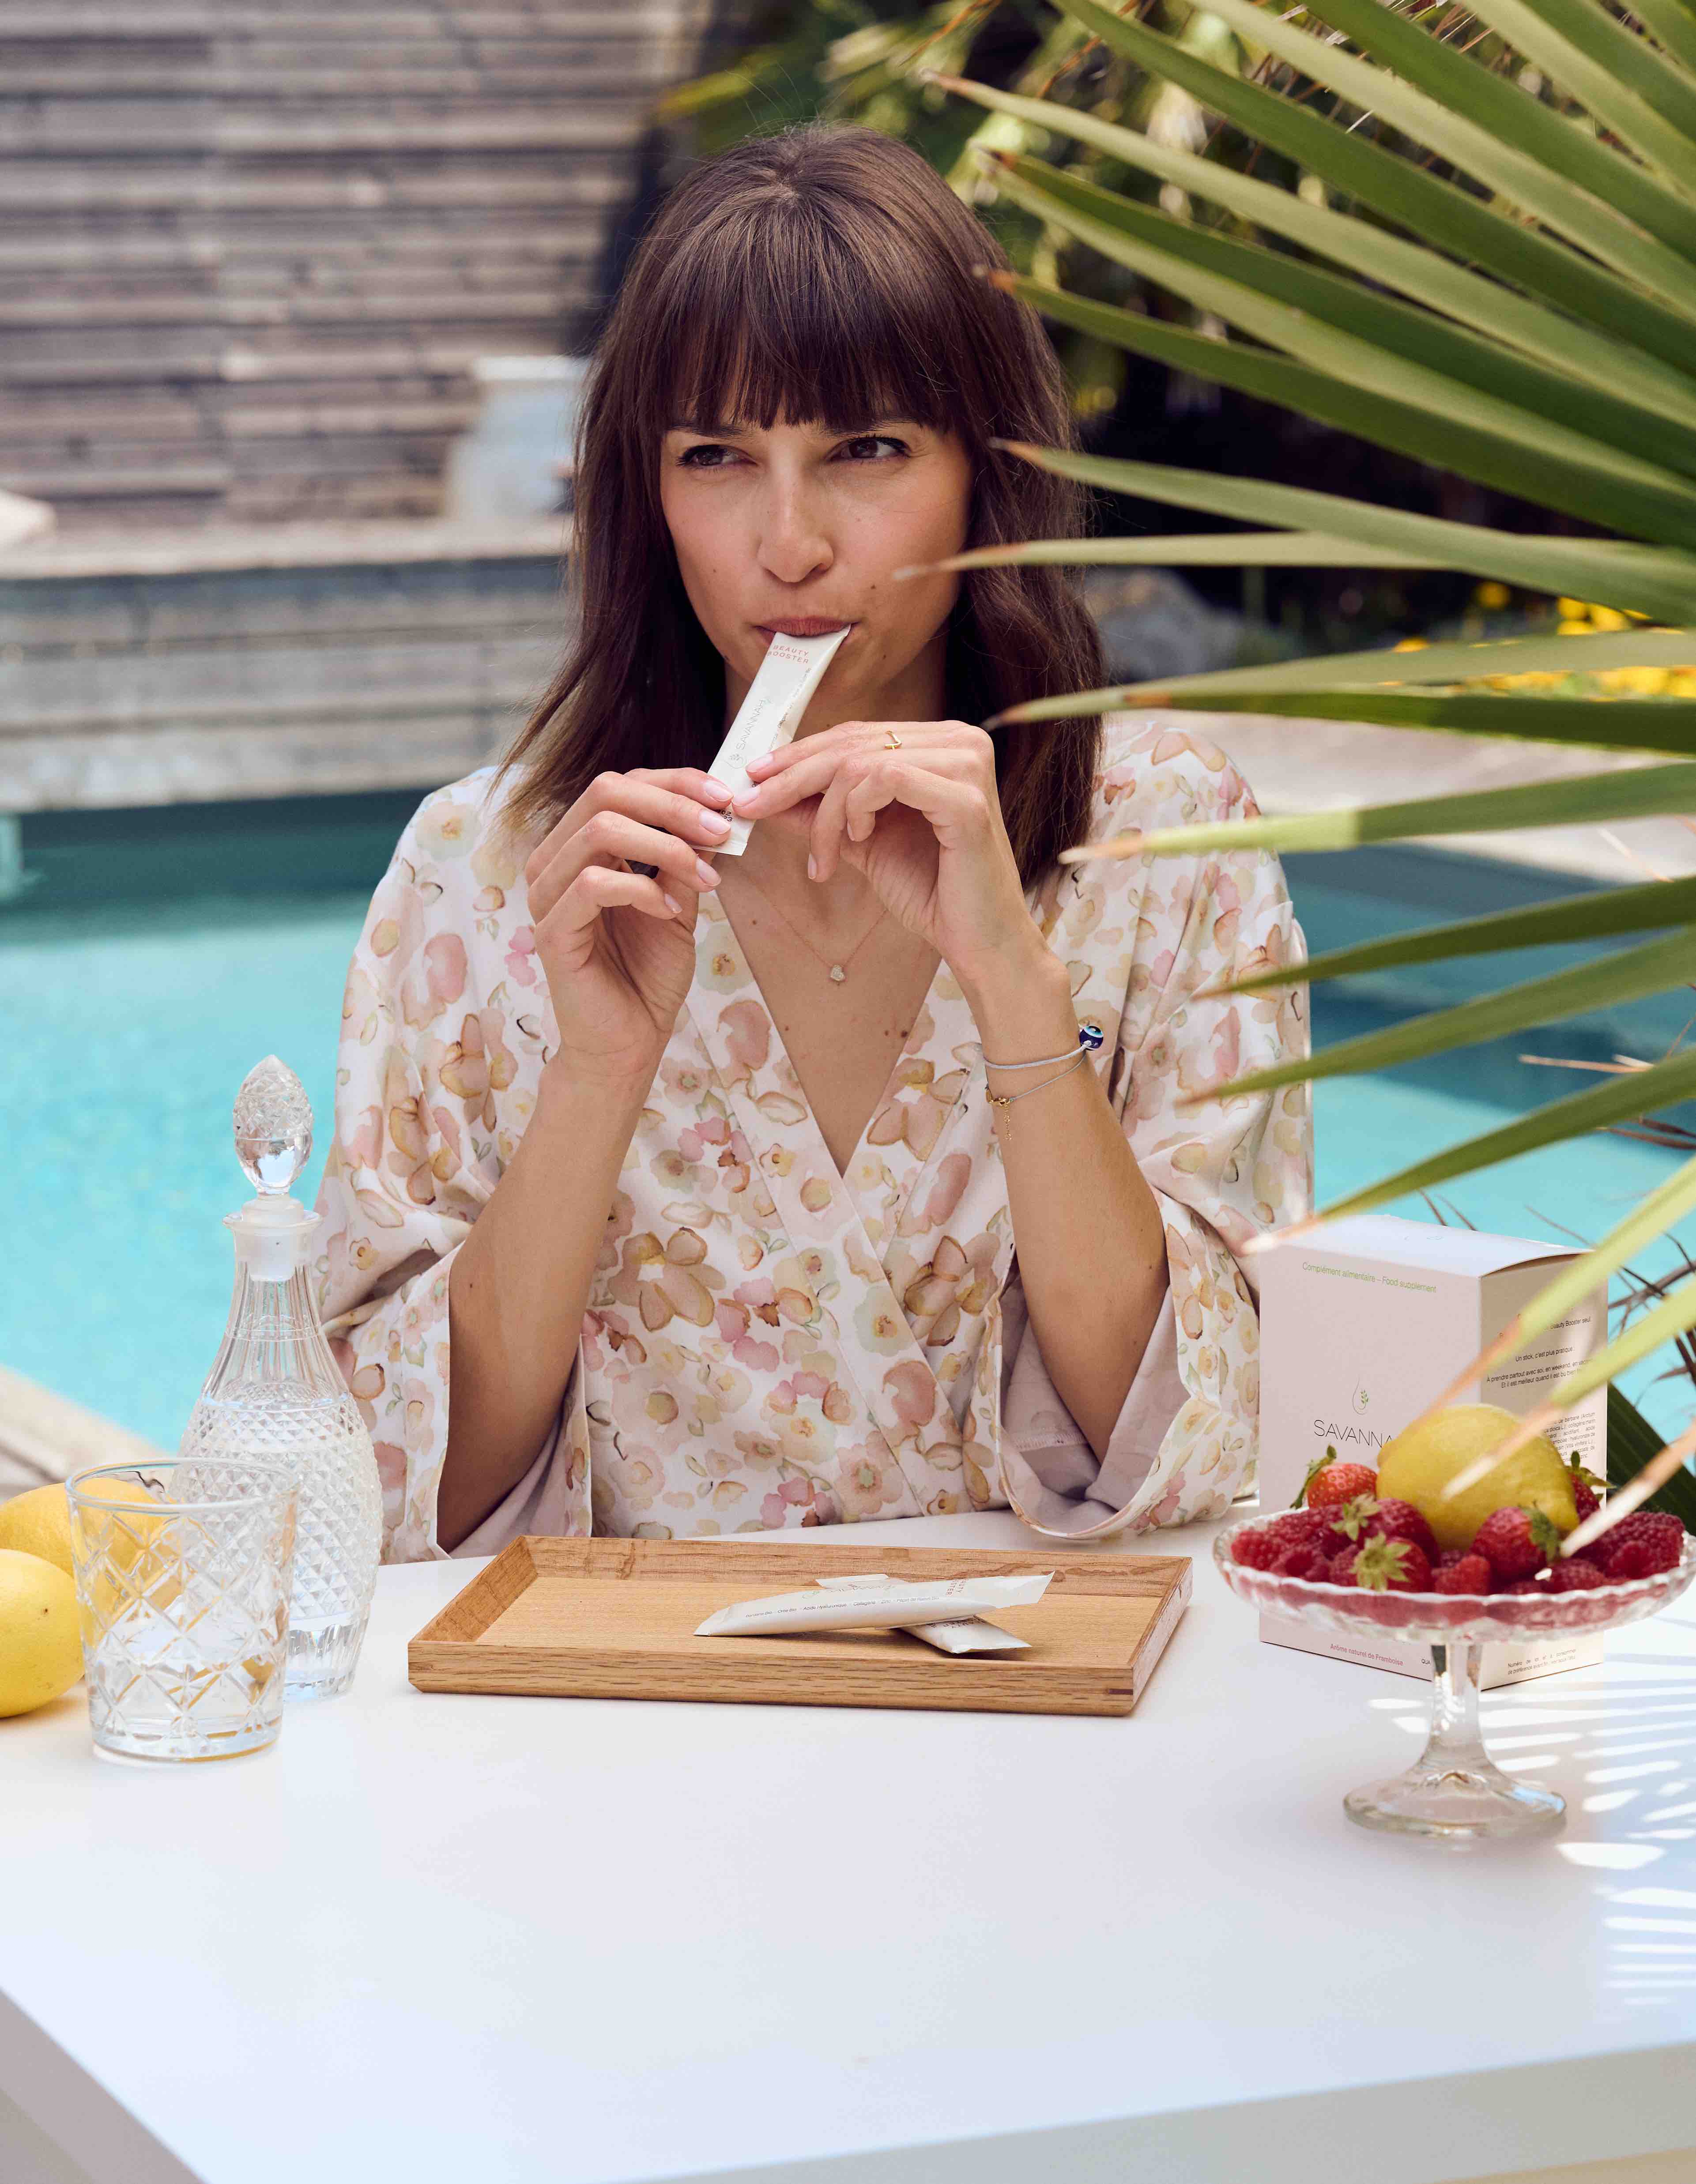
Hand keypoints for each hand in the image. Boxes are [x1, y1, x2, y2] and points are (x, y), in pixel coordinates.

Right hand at [523, 767, 731, 1087]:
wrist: (628, 1041)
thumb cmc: (647, 974)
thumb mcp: (678, 901)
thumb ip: (685, 857)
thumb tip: (716, 808)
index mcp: (580, 847)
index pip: (620, 786)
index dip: (676, 782)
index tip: (726, 797)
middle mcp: (555, 862)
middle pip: (606, 792)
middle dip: (674, 804)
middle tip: (722, 828)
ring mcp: (547, 895)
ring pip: (600, 831)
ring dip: (666, 846)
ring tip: (706, 877)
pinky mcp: (551, 931)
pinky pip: (594, 884)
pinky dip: (644, 889)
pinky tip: (673, 911)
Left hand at [732, 721, 1041, 989]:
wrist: (978, 942)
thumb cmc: (931, 891)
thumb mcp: (862, 842)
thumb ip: (822, 812)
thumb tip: (766, 792)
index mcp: (941, 743)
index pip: (854, 734)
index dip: (798, 754)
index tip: (753, 778)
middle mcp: (961, 741)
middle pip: (851, 743)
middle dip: (791, 778)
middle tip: (749, 804)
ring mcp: (967, 765)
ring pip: (860, 762)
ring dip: (825, 812)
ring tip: (825, 856)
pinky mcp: (967, 798)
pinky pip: (884, 780)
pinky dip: (855, 811)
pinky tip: (857, 841)